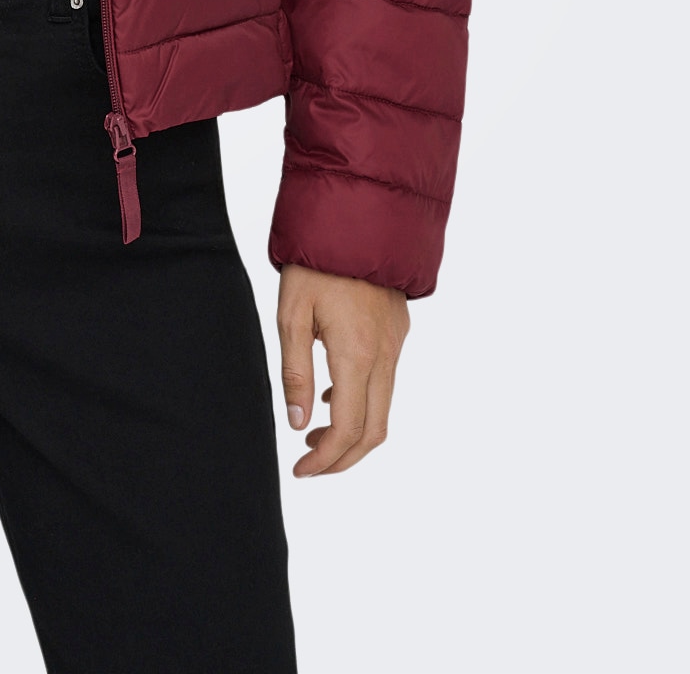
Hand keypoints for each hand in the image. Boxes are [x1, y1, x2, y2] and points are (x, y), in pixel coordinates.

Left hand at [277, 264, 408, 476]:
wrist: (356, 218)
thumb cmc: (315, 263)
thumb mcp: (291, 315)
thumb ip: (295, 373)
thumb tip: (298, 423)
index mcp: (356, 354)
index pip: (348, 429)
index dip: (325, 460)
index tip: (301, 471)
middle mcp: (384, 355)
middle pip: (375, 431)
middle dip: (344, 458)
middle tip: (310, 465)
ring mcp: (396, 344)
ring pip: (384, 409)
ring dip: (354, 432)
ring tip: (315, 433)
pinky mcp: (398, 331)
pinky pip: (387, 382)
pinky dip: (364, 403)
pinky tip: (334, 395)